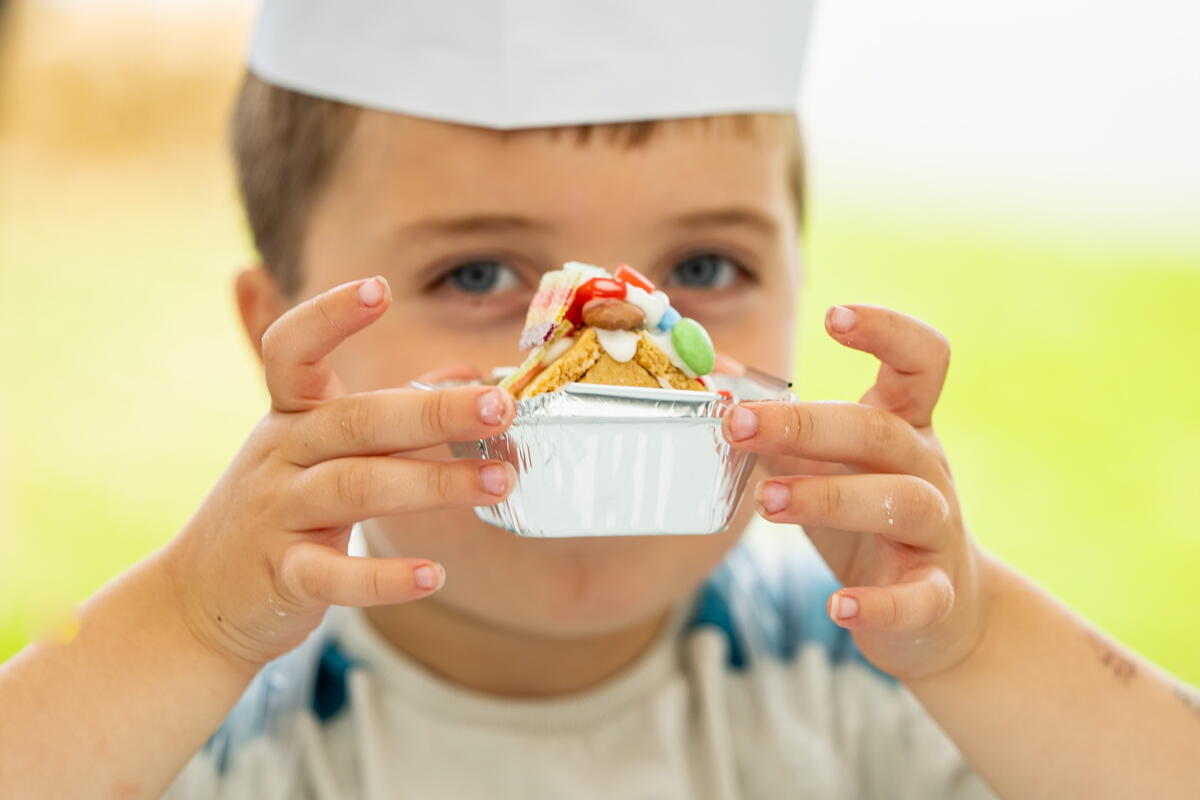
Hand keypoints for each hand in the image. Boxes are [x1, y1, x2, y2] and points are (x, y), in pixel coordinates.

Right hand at [160, 277, 516, 670]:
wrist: (198, 601)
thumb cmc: (279, 509)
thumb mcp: (320, 449)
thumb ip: (390, 410)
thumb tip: (463, 374)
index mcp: (290, 416)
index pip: (293, 351)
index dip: (329, 316)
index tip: (379, 287)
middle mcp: (279, 455)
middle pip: (355, 421)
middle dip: (432, 412)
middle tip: (500, 407)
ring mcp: (277, 514)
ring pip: (355, 488)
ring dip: (433, 483)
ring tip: (500, 481)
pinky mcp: (282, 575)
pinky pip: (333, 575)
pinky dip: (384, 577)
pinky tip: (434, 575)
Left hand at [723, 304, 989, 679]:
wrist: (942, 613)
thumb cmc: (867, 523)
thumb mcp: (826, 467)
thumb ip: (782, 433)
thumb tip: (715, 393)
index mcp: (905, 427)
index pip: (920, 361)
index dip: (886, 332)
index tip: (833, 315)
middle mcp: (927, 470)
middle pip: (881, 432)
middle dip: (807, 423)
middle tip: (739, 424)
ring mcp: (937, 532)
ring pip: (901, 501)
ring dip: (830, 498)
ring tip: (769, 502)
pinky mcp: (936, 596)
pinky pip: (917, 597)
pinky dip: (880, 602)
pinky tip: (838, 605)